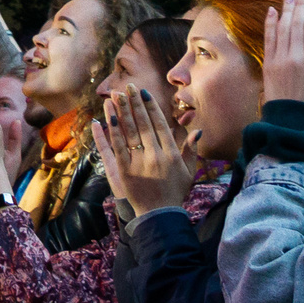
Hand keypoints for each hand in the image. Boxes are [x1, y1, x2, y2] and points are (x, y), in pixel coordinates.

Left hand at [91, 89, 193, 218]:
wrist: (159, 215)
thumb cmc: (174, 192)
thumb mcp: (188, 172)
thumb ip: (191, 150)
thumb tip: (198, 131)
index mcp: (171, 154)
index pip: (159, 125)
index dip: (151, 107)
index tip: (144, 93)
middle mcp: (155, 156)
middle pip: (143, 124)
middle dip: (135, 103)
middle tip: (128, 87)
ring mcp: (139, 163)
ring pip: (129, 132)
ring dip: (121, 112)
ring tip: (116, 96)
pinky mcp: (124, 171)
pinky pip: (116, 147)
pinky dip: (110, 132)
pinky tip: (105, 118)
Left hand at [260, 0, 303, 111]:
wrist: (291, 123)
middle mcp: (296, 55)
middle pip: (299, 22)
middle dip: (302, 3)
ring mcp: (280, 58)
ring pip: (284, 27)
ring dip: (287, 9)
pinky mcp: (268, 63)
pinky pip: (269, 38)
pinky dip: (271, 23)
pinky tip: (273, 11)